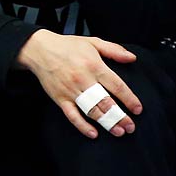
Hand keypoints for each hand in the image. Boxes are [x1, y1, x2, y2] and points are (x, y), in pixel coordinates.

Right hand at [15, 30, 141, 139]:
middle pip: (107, 102)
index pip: (117, 86)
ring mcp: (71, 90)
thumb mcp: (91, 42)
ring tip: (118, 131)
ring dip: (107, 123)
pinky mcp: (60, 98)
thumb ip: (113, 50)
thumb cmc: (66, 46)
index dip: (130, 100)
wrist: (38, 49)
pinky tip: (93, 133)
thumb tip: (132, 58)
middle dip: (121, 117)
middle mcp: (83, 79)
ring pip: (92, 111)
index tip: (138, 109)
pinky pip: (72, 115)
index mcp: (94, 66)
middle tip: (131, 126)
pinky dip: (82, 126)